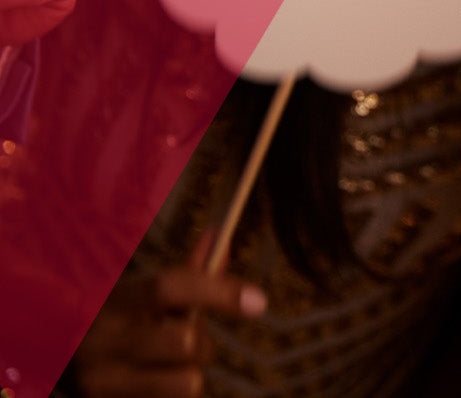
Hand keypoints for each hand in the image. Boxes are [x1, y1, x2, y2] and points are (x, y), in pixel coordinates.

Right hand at [67, 235, 267, 397]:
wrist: (46, 353)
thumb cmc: (109, 318)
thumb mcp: (139, 292)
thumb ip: (186, 272)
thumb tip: (219, 235)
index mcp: (117, 299)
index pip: (171, 287)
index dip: (219, 291)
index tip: (258, 301)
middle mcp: (105, 339)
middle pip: (186, 343)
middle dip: (202, 342)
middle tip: (188, 339)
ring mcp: (102, 380)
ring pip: (186, 381)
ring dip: (189, 374)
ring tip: (167, 366)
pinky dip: (172, 394)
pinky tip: (152, 382)